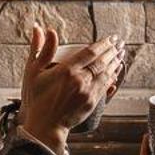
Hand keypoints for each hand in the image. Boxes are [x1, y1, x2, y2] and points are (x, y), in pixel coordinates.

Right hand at [21, 27, 122, 150]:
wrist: (45, 126)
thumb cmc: (36, 99)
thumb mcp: (33, 71)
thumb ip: (40, 48)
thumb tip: (42, 28)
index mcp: (66, 70)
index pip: (90, 52)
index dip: (102, 44)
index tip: (110, 38)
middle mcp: (79, 80)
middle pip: (101, 61)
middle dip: (112, 51)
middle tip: (120, 43)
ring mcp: (87, 92)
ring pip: (106, 73)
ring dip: (115, 62)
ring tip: (121, 54)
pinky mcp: (91, 103)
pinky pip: (105, 86)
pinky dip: (112, 77)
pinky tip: (116, 72)